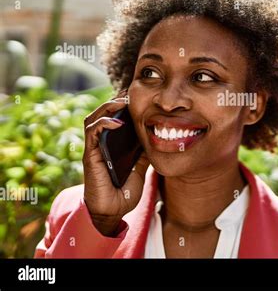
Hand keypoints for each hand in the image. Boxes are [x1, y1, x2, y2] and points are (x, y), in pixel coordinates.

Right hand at [82, 90, 149, 235]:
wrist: (114, 210)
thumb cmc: (125, 191)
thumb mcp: (140, 168)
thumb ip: (143, 153)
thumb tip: (156, 138)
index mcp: (112, 144)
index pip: (114, 118)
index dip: (123, 106)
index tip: (139, 98)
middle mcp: (101, 143)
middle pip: (102, 113)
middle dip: (115, 102)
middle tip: (131, 97)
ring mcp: (94, 148)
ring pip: (93, 118)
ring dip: (107, 107)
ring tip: (122, 103)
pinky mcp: (90, 155)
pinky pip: (92, 132)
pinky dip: (103, 123)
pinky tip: (117, 122)